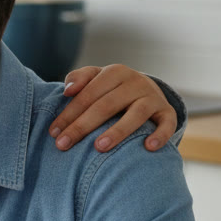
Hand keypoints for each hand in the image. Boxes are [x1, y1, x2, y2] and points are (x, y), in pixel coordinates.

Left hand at [50, 65, 175, 152]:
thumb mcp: (95, 78)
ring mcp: (153, 97)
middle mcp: (135, 82)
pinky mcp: (167, 112)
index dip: (69, 113)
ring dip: (117, 131)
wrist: (146, 90)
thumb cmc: (111, 89)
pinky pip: (166, 123)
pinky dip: (160, 134)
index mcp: (114, 72)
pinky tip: (148, 147)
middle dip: (82, 126)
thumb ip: (78, 78)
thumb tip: (68, 90)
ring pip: (136, 114)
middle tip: (63, 145)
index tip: (53, 133)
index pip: (88, 94)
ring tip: (99, 147)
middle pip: (106, 105)